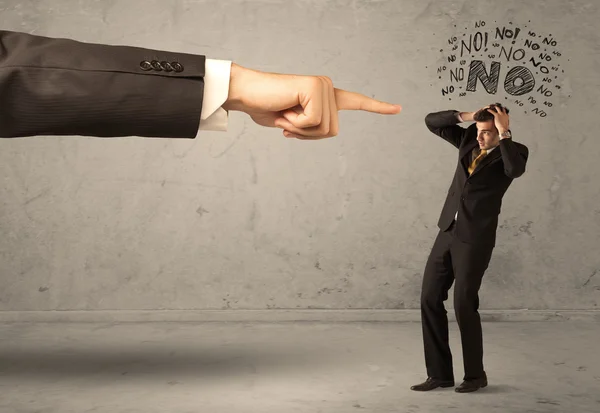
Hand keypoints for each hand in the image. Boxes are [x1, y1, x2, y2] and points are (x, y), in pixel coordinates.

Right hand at [222, 63, 401, 139]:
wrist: (246, 94)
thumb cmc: (266, 108)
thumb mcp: (294, 125)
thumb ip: (312, 128)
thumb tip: (323, 128)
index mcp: (326, 96)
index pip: (356, 102)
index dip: (377, 107)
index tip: (398, 109)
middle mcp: (328, 88)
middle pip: (332, 131)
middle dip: (308, 135)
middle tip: (287, 121)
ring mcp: (323, 86)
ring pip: (323, 128)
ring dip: (299, 129)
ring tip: (284, 114)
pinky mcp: (315, 87)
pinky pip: (312, 121)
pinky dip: (295, 123)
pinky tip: (283, 111)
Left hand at [485, 105, 509, 133]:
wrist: (503, 128)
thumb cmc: (504, 127)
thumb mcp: (506, 124)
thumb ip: (505, 122)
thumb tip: (503, 124)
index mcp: (507, 116)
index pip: (505, 112)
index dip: (503, 111)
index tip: (502, 111)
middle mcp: (504, 114)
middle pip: (502, 108)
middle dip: (500, 107)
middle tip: (497, 106)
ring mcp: (500, 114)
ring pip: (498, 108)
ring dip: (495, 107)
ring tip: (492, 106)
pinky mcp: (497, 115)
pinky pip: (492, 111)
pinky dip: (490, 110)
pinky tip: (488, 110)